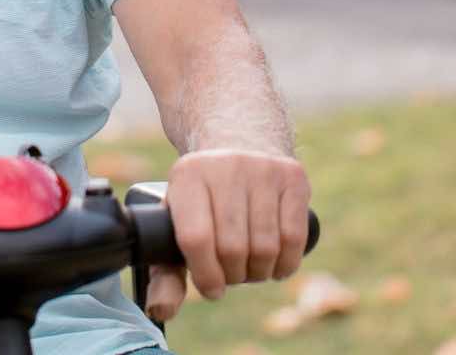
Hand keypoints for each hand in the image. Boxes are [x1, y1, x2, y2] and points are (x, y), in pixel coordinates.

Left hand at [145, 149, 310, 318]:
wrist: (241, 146)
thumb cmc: (204, 202)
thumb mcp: (176, 225)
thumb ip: (164, 271)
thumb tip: (160, 309)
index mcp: (187, 176)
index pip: (196, 238)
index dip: (206, 274)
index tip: (211, 288)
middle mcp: (224, 166)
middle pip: (232, 247)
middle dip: (233, 276)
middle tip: (231, 275)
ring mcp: (262, 168)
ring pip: (265, 246)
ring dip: (259, 272)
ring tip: (250, 269)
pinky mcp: (293, 177)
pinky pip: (294, 237)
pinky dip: (286, 264)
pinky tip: (275, 266)